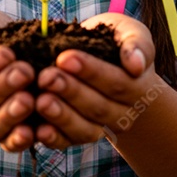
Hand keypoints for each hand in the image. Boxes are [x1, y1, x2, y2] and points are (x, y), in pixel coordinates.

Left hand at [33, 12, 164, 148]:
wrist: (106, 61)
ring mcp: (101, 128)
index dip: (91, 72)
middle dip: (70, 92)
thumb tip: (136, 65)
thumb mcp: (132, 34)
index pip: (117, 82)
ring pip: (84, 129)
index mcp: (137, 89)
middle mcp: (121, 114)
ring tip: (40, 101)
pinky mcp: (78, 136)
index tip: (65, 57)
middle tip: (46, 77)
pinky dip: (53, 138)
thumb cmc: (116, 43)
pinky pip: (68, 142)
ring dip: (61, 116)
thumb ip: (137, 46)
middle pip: (98, 107)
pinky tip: (39, 130)